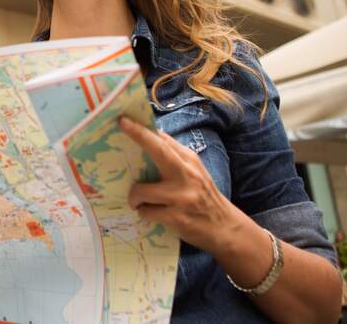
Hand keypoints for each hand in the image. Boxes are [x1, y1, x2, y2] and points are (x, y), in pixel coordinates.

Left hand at [119, 116, 245, 253]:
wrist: (226, 228)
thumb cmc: (203, 197)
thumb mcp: (194, 172)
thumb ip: (174, 156)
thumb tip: (151, 134)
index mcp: (189, 160)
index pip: (163, 140)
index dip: (142, 129)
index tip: (123, 119)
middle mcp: (187, 174)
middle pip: (158, 150)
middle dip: (137, 135)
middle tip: (120, 124)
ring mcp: (182, 196)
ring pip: (141, 190)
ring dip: (135, 198)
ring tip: (140, 202)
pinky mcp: (177, 216)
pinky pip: (146, 212)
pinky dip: (144, 213)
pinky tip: (152, 214)